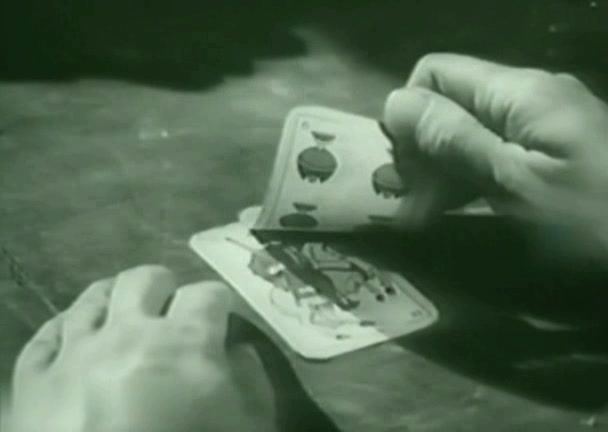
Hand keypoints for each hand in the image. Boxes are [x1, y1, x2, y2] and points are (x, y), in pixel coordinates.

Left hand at [4, 265, 276, 431]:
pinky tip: (73, 340)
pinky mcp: (34, 382)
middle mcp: (127, 331)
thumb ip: (253, 383)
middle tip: (169, 306)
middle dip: (162, 287)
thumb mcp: (246, 427)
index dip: (218, 302)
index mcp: (185, 341)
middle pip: (144, 280)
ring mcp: (75, 352)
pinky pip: (45, 337)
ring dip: (112, 299)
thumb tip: (240, 352)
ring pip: (91, 297)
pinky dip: (63, 332)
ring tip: (121, 314)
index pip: (207, 294)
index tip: (220, 316)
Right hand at [383, 53, 607, 256]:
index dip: (409, 117)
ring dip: (444, 169)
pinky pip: (496, 151)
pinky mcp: (556, 152)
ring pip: (470, 129)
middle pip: (451, 102)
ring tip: (434, 216)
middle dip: (424, 149)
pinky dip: (472, 177)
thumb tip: (395, 103)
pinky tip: (467, 209)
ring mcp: (546, 124)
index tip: (407, 172)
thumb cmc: (592, 224)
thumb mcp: (514, 184)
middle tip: (417, 207)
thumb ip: (453, 140)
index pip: (434, 73)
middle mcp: (530, 96)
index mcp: (519, 92)